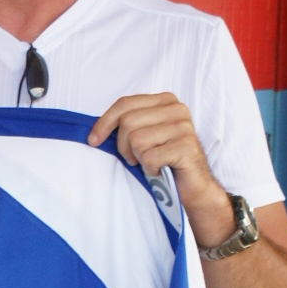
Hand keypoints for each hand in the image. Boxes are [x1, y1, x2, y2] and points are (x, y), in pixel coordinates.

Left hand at [87, 94, 236, 248]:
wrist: (193, 186)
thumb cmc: (164, 162)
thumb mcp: (145, 136)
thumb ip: (128, 125)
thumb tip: (96, 131)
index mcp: (165, 101)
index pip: (125, 103)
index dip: (104, 122)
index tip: (93, 140)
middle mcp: (176, 109)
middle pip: (128, 122)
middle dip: (123, 146)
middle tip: (134, 159)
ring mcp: (183, 126)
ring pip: (137, 140)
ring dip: (139, 158)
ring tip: (151, 163)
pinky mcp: (185, 146)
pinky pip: (149, 158)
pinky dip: (150, 169)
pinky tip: (160, 170)